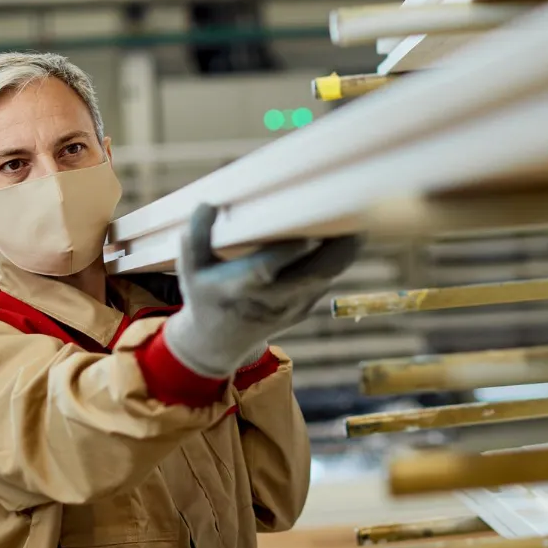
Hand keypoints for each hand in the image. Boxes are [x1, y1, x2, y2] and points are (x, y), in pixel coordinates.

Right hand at [162, 203, 361, 377]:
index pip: (267, 267)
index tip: (309, 228)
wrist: (219, 343)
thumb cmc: (205, 295)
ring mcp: (292, 307)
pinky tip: (344, 233)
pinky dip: (338, 258)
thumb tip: (208, 204)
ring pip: (328, 276)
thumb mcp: (190, 269)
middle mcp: (271, 300)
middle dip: (338, 246)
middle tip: (354, 213)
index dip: (289, 249)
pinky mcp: (305, 308)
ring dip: (345, 249)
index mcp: (240, 286)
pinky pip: (327, 279)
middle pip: (314, 273)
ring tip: (357, 217)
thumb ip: (195, 236)